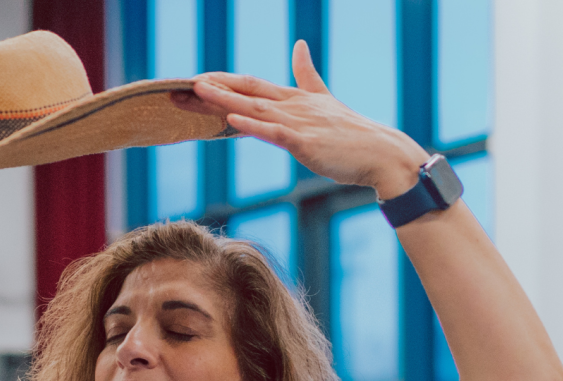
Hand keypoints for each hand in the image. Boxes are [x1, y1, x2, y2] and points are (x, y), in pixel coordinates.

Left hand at [170, 40, 428, 199]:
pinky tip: (231, 116)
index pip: (251, 85)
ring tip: (197, 92)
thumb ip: (308, 75)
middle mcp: (293, 106)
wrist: (382, 153)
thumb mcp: (325, 99)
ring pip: (254, 108)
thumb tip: (299, 44)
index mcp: (295, 98)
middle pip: (245, 93)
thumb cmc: (353, 134)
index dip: (223, 81)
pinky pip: (274, 131)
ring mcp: (299, 123)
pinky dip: (252, 123)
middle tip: (180, 87)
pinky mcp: (305, 143)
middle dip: (212, 90)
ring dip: (224, 99)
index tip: (195, 79)